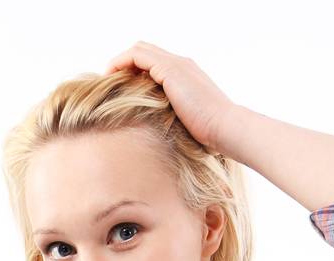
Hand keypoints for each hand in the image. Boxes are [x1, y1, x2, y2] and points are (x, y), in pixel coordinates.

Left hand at [105, 41, 236, 155]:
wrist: (226, 128)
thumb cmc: (212, 136)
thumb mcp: (189, 125)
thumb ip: (176, 121)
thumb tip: (162, 138)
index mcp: (186, 75)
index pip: (156, 62)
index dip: (137, 71)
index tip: (122, 88)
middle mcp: (180, 64)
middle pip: (146, 50)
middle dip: (126, 63)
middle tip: (111, 82)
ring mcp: (175, 64)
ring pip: (139, 49)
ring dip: (120, 61)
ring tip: (107, 78)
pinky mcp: (169, 70)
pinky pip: (137, 57)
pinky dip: (122, 63)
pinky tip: (111, 77)